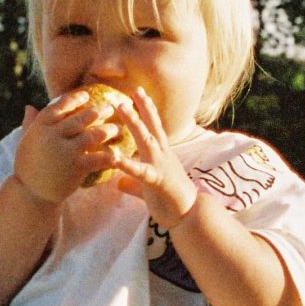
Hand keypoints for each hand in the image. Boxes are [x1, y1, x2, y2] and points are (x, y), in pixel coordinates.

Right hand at [12, 93, 118, 207]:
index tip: (86, 95)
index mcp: (40, 126)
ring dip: (108, 130)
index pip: (59, 106)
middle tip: (110, 108)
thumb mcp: (25, 142)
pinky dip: (110, 155)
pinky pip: (98, 158)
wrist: (31, 194)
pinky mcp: (76, 167)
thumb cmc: (28, 167)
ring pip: (93, 135)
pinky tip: (119, 153)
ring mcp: (66, 151)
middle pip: (80, 119)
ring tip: (118, 128)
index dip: (74, 99)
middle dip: (98, 112)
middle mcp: (53, 135)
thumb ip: (29, 123)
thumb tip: (30, 107)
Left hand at [108, 89, 197, 227]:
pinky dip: (127, 164)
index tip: (140, 94)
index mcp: (162, 156)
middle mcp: (163, 156)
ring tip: (122, 108)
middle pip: (152, 127)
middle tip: (133, 89)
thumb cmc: (171, 202)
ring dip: (134, 123)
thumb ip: (133, 184)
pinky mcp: (158, 181)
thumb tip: (119, 183)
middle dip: (143, 107)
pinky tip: (114, 158)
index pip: (154, 128)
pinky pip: (140, 171)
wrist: (189, 216)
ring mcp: (161, 166)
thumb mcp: (149, 189)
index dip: (147, 111)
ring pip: (146, 140)